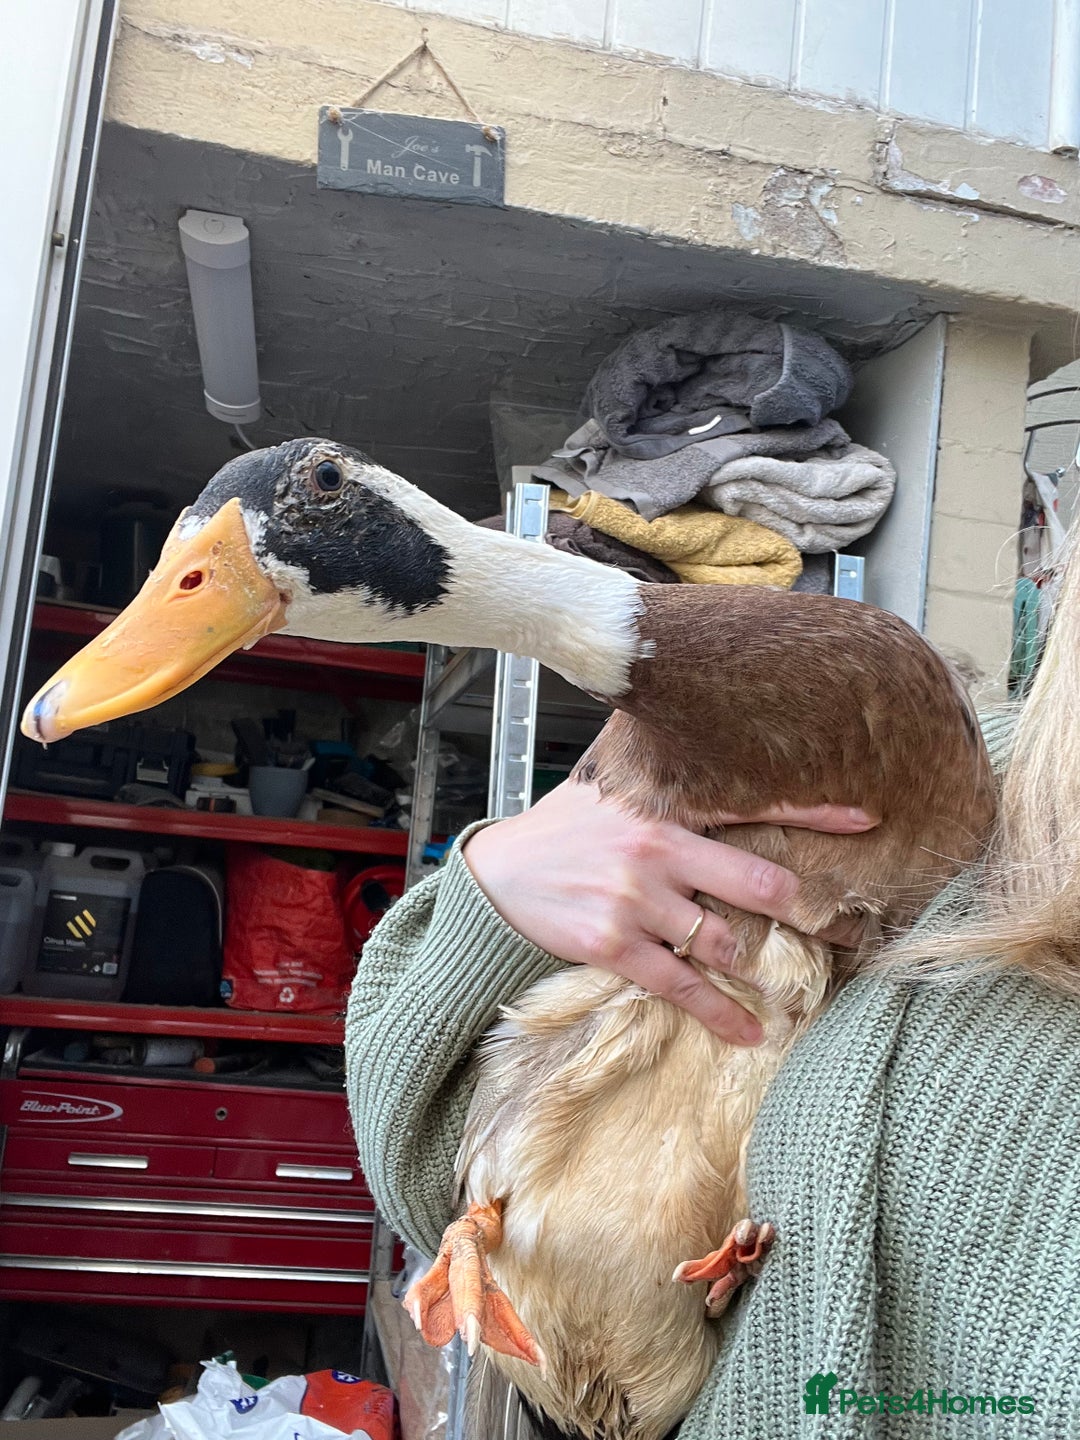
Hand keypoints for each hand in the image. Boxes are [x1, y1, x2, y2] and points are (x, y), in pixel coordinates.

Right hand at [462, 780, 876, 1046]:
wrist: (497, 874)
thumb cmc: (561, 831)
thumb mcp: (612, 793)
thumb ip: (665, 787)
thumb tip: (713, 759)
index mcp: (665, 809)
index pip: (753, 806)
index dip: (813, 814)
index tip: (866, 821)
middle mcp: (658, 852)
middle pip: (758, 883)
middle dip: (807, 911)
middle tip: (847, 930)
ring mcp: (636, 900)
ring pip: (724, 940)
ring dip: (760, 968)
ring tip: (797, 989)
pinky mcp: (614, 944)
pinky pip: (681, 985)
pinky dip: (720, 1013)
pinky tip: (748, 1032)